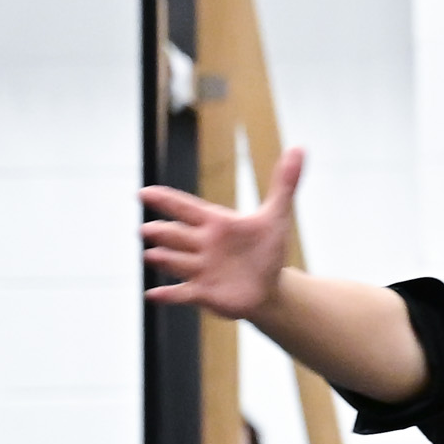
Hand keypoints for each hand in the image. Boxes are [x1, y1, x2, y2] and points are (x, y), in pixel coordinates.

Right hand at [139, 144, 303, 320]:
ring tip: (152, 255)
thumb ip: (284, 184)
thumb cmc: (266, 249)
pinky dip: (168, 294)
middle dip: (162, 233)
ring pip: (176, 262)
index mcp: (214, 223)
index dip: (165, 200)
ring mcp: (199, 270)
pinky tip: (152, 294)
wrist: (268, 288)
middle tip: (146, 229)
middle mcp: (201, 245)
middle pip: (176, 236)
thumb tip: (299, 149)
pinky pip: (181, 293)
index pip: (185, 208)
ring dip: (164, 259)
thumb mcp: (277, 217)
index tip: (143, 193)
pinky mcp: (203, 293)